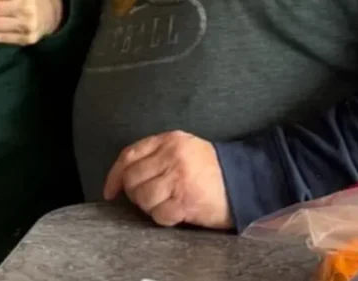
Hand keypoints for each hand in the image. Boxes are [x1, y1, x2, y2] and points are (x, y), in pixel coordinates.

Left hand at [104, 131, 232, 229]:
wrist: (246, 181)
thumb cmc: (211, 168)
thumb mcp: (183, 148)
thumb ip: (156, 154)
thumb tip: (123, 176)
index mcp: (169, 140)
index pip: (129, 155)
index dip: (115, 175)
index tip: (110, 190)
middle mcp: (171, 157)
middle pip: (133, 178)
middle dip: (134, 193)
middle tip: (147, 198)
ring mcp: (178, 179)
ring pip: (143, 198)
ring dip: (149, 207)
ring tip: (164, 204)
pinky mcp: (186, 201)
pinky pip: (159, 214)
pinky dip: (163, 217)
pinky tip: (175, 213)